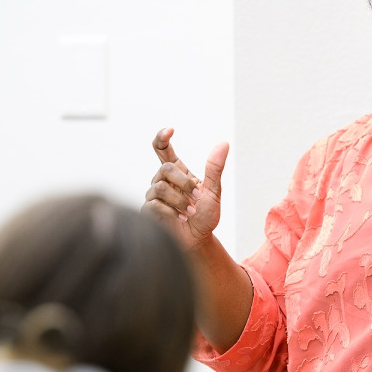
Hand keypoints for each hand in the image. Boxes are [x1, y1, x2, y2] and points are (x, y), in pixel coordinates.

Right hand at [142, 127, 229, 251]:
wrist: (197, 241)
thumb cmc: (203, 217)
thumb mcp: (213, 192)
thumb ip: (214, 169)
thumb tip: (223, 144)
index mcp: (176, 172)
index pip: (162, 149)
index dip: (162, 138)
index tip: (170, 130)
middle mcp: (161, 181)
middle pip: (165, 169)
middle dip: (184, 182)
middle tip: (198, 195)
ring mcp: (153, 196)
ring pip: (159, 188)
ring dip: (180, 200)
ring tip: (191, 212)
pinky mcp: (148, 211)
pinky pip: (155, 205)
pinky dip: (172, 212)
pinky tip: (181, 218)